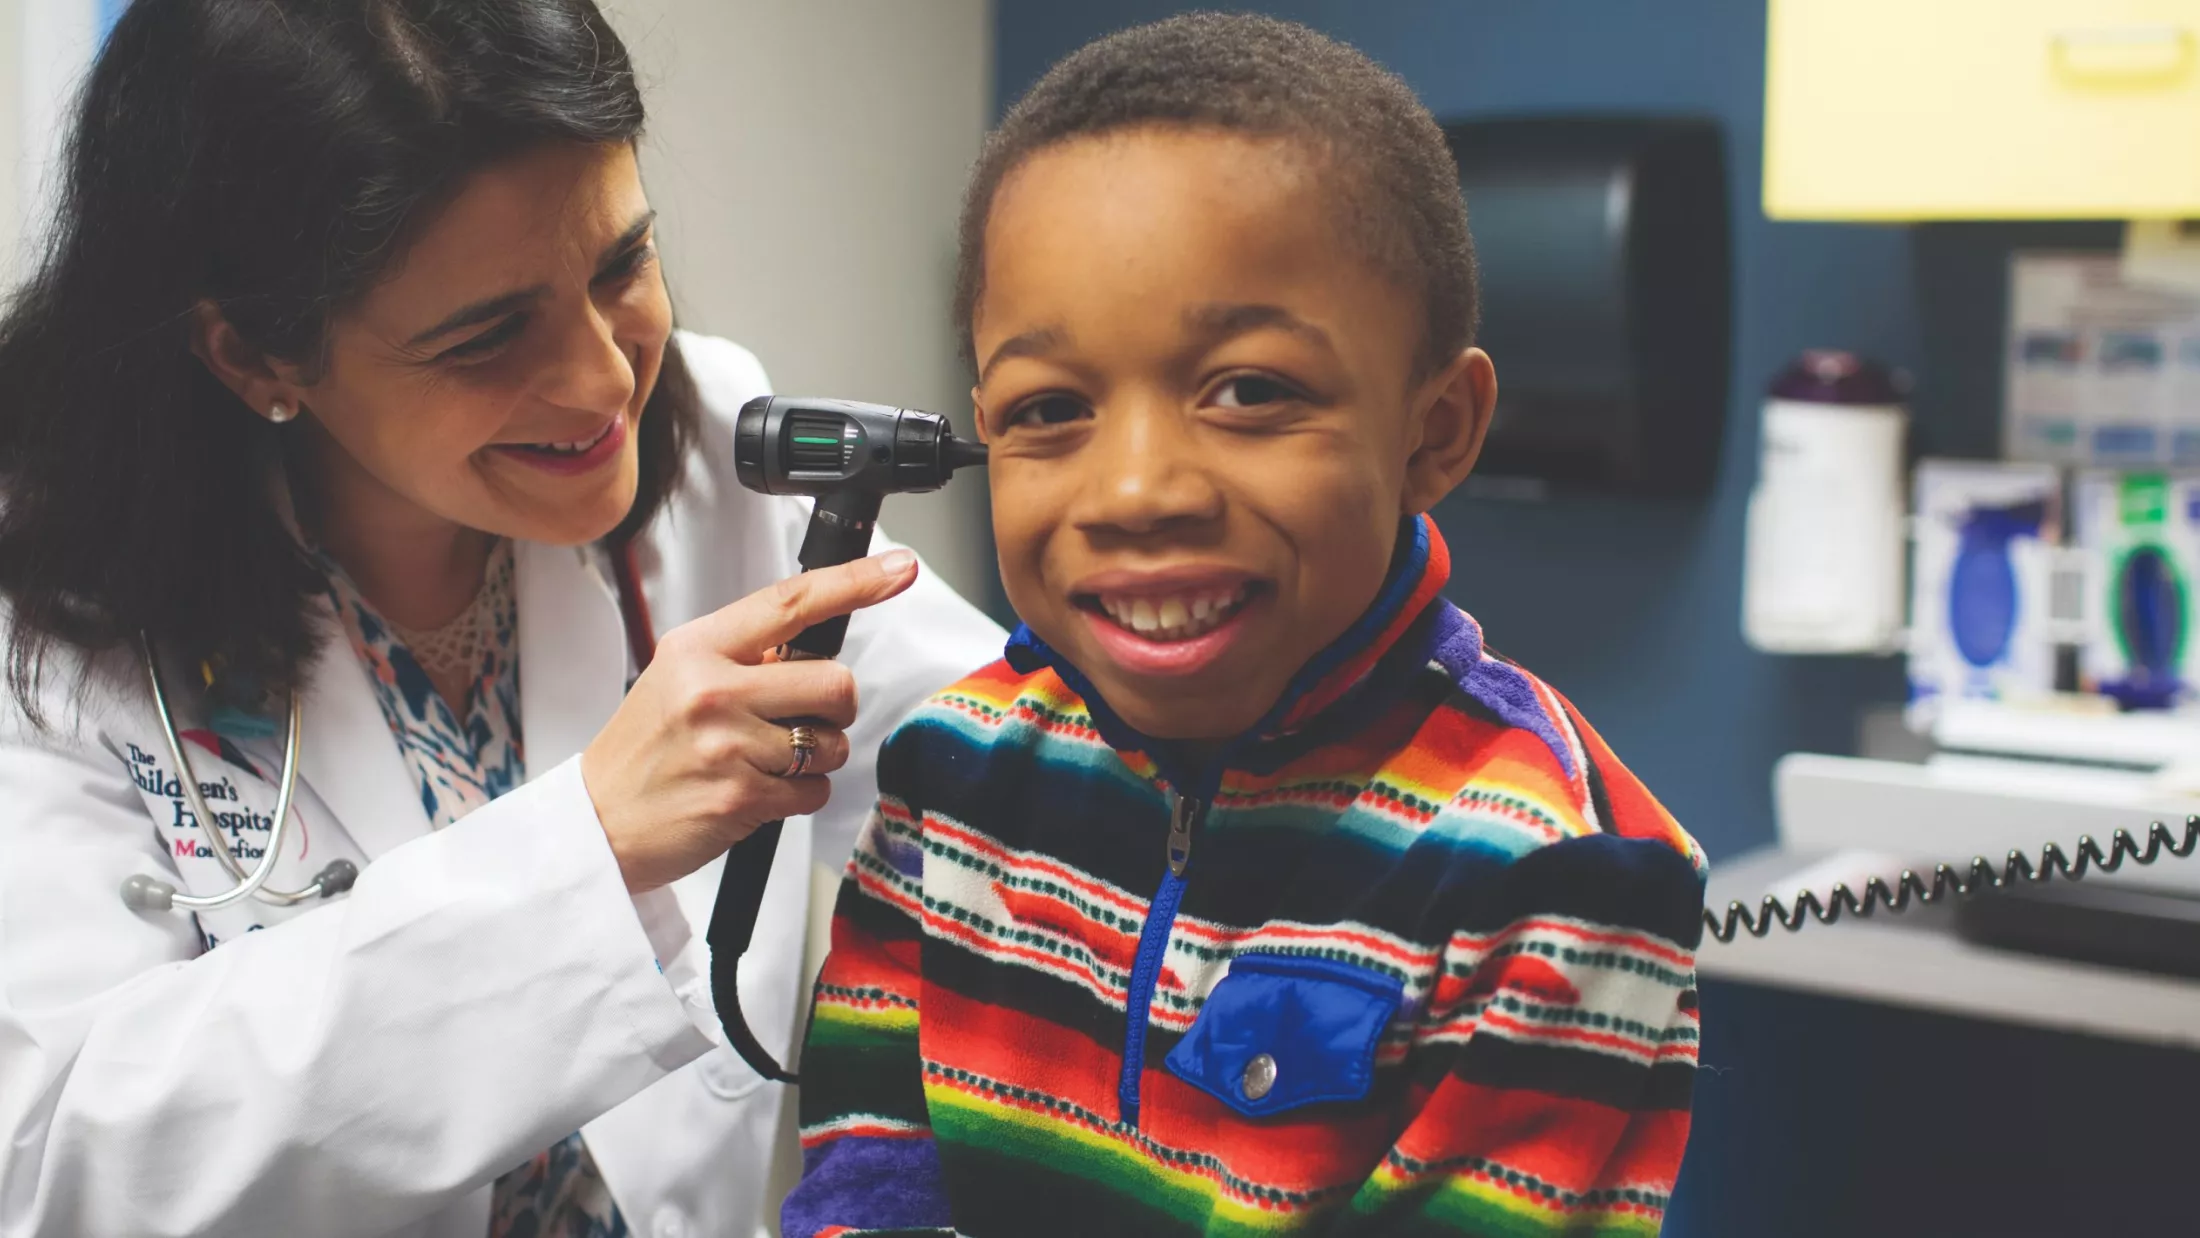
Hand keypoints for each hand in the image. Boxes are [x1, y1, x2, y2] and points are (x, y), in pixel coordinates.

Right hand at [580, 549, 918, 892]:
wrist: (599, 821)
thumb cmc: (645, 749)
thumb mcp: (677, 678)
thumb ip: (742, 657)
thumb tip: (815, 645)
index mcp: (698, 648)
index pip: (791, 602)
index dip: (854, 582)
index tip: (898, 568)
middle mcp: (712, 689)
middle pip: (834, 681)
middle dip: (835, 706)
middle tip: (800, 719)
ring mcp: (729, 744)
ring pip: (832, 742)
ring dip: (815, 756)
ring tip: (763, 760)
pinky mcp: (744, 796)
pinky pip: (815, 789)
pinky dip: (799, 794)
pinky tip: (757, 791)